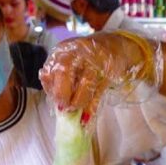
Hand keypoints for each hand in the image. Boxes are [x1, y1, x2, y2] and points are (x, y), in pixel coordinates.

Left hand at [38, 32, 162, 112]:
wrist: (115, 46)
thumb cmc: (87, 59)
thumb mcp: (69, 62)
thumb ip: (58, 77)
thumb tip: (53, 100)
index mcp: (63, 51)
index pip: (50, 70)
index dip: (50, 88)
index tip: (53, 99)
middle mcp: (77, 52)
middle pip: (64, 72)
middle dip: (62, 94)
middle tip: (64, 107)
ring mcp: (95, 61)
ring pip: (85, 83)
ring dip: (78, 101)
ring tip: (75, 109)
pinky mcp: (108, 71)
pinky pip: (98, 91)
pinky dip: (91, 107)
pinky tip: (86, 118)